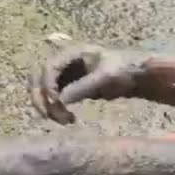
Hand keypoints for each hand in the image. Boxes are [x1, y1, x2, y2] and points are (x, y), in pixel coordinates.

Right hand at [30, 43, 146, 124]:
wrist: (136, 74)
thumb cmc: (124, 68)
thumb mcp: (105, 76)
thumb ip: (83, 86)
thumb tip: (60, 100)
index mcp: (71, 53)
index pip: (48, 67)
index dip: (48, 85)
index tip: (57, 102)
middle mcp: (64, 63)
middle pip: (38, 79)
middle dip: (41, 98)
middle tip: (48, 116)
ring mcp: (65, 76)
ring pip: (44, 91)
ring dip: (47, 107)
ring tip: (64, 121)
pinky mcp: (69, 88)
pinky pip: (54, 100)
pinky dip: (56, 111)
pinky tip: (69, 120)